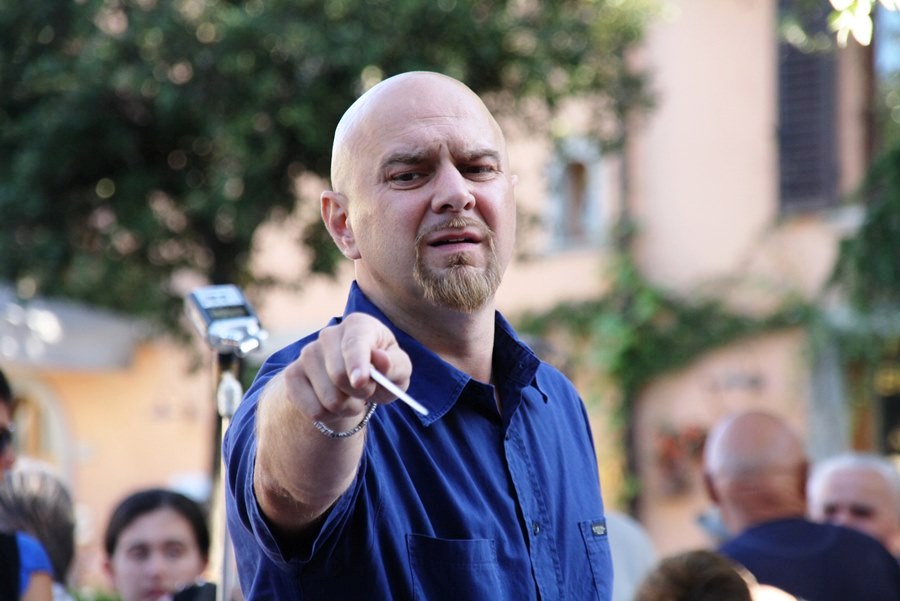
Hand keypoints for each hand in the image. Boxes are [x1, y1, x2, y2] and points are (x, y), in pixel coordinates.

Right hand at [283, 312, 411, 429]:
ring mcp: (307, 354)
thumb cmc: (382, 371)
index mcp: (358, 325)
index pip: (354, 343)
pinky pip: (313, 410)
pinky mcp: (292, 375)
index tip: (360, 382)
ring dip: (347, 408)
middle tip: (368, 392)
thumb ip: (395, 365)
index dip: (357, 364)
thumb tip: (380, 359)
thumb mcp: (399, 369)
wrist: (354, 382)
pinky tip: (334, 404)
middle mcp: (329, 334)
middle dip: (360, 394)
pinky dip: (330, 417)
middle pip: (338, 376)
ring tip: (353, 398)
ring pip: (327, 398)